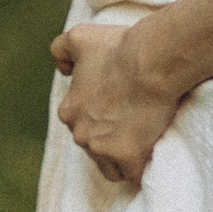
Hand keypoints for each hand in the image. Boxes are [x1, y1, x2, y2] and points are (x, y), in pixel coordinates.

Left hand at [52, 16, 183, 185]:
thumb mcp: (79, 37)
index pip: (80, 124)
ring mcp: (102, 149)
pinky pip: (133, 174)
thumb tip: (62, 70)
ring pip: (110, 166)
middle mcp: (80, 134)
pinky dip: (141, 167)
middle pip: (94, 147)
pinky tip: (151, 154)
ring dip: (122, 158)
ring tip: (142, 142)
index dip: (101, 119)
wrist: (151, 62)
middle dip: (111, 140)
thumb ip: (60, 50)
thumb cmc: (119, 48)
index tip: (121, 108)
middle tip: (134, 123)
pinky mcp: (127, 158)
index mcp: (68, 111)